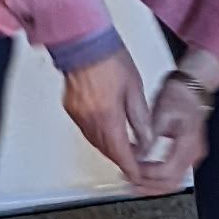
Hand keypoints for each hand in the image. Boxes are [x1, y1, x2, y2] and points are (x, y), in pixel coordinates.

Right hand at [60, 41, 156, 184]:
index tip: (137, 175)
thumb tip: (146, 139)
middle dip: (121, 159)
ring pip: (96, 142)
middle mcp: (90, 119)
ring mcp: (78, 115)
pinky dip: (99, 137)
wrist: (84, 42)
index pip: (121, 152)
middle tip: (134, 163)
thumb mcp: (134, 89)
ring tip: (124, 149)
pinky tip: (107, 133)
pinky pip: (86, 131)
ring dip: (110, 149)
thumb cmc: (109, 58)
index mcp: (108, 116)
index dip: (130, 167)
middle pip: (107, 150)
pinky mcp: (72, 109)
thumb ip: (140, 118)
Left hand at [141, 66, 214, 184]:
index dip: (147, 175)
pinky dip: (158, 178)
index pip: (167, 171)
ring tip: (134, 181)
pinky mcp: (187, 155)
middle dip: (148, 186)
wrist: (191, 88)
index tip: (133, 169)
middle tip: (130, 183)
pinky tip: (144, 174)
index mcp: (188, 143)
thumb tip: (137, 156)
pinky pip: (174, 174)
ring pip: (173, 183)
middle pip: (171, 184)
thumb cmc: (179, 96)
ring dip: (153, 185)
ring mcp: (192, 156)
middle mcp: (193, 154)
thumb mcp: (160, 114)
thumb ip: (150, 137)